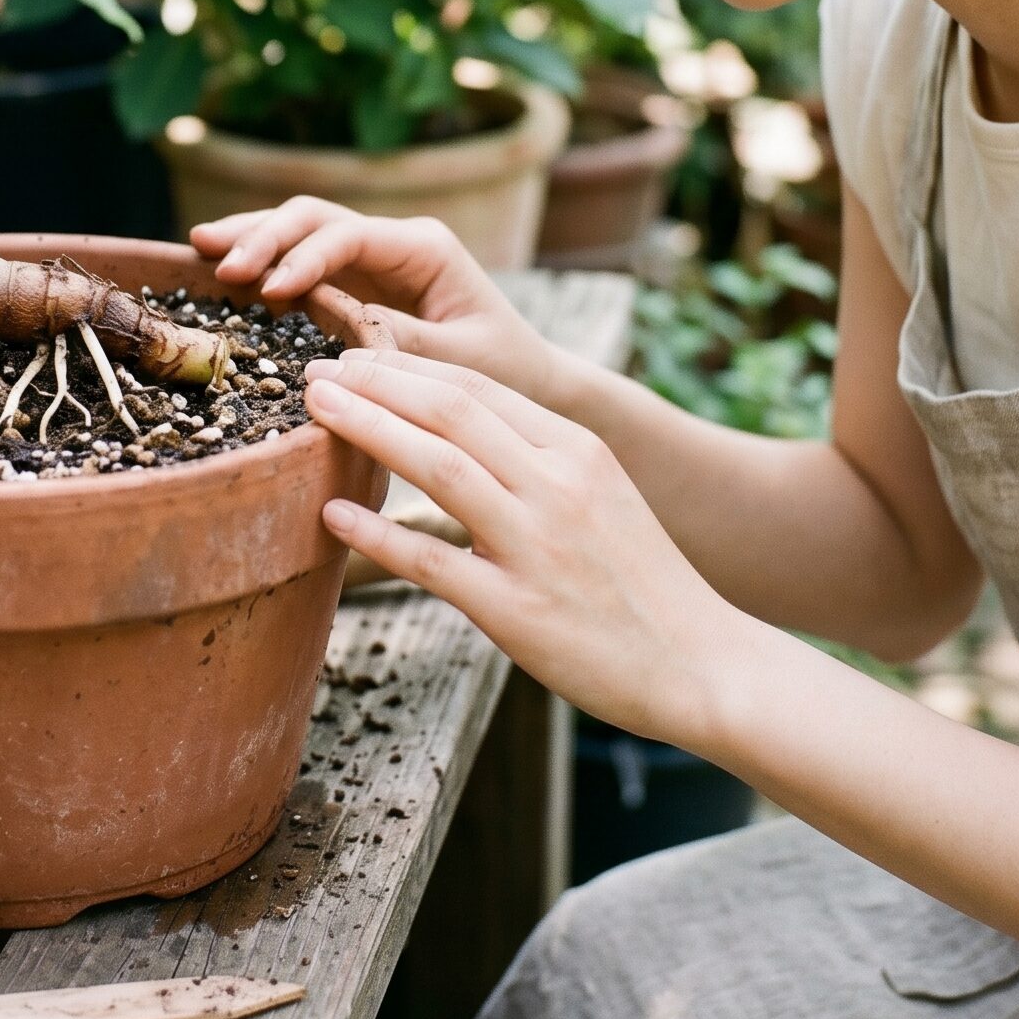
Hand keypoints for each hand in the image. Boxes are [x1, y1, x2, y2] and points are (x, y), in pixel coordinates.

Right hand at [189, 197, 566, 409]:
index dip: (302, 257)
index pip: (347, 236)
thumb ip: (402, 347)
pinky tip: (222, 264)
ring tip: (200, 245)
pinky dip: (263, 260)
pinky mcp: (357, 281)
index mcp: (424, 247)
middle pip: (315, 217)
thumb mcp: (462, 365)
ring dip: (253, 235)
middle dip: (264, 234)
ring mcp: (373, 258)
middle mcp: (395, 241)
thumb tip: (334, 345)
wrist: (530, 383)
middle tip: (217, 260)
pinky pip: (302, 261)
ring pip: (301, 228)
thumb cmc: (506, 372)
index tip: (268, 290)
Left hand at [304, 349, 741, 748]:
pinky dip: (377, 534)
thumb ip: (536, 459)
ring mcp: (537, 545)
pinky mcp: (518, 611)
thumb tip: (458, 431)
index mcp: (576, 450)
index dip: (406, 365)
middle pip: (449, 409)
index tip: (354, 354)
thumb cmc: (642, 583)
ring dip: (368, 429)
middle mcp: (557, 484)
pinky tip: (331, 515)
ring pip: (438, 465)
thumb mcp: (600, 494)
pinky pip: (433, 562)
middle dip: (374, 382)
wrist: (704, 664)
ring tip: (314, 412)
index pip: (476, 386)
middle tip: (315, 369)